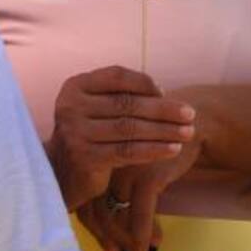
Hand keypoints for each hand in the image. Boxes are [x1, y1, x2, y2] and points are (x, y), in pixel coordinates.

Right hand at [47, 66, 195, 210]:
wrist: (60, 174)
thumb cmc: (89, 134)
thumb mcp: (96, 108)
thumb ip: (120, 96)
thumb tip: (161, 92)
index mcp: (75, 86)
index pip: (117, 76)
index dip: (145, 83)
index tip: (166, 92)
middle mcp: (72, 107)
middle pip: (127, 103)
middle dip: (164, 109)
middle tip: (191, 114)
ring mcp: (77, 133)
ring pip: (130, 128)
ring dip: (164, 130)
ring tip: (188, 132)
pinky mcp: (86, 158)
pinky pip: (128, 151)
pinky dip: (154, 149)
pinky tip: (174, 150)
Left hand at [77, 135, 201, 250]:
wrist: (191, 125)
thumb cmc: (160, 143)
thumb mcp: (133, 159)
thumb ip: (117, 181)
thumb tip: (112, 217)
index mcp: (98, 156)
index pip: (86, 198)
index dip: (92, 224)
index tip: (104, 241)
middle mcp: (105, 162)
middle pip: (97, 208)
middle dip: (106, 236)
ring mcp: (125, 169)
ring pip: (117, 214)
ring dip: (127, 240)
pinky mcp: (147, 176)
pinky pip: (141, 214)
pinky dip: (144, 235)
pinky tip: (152, 246)